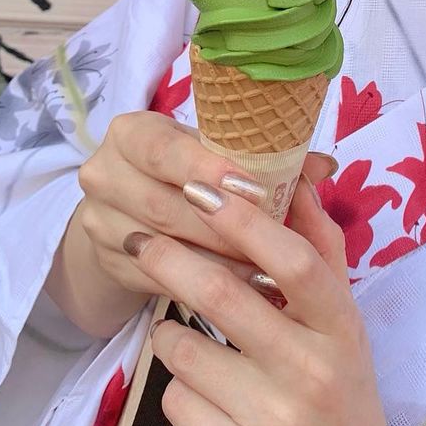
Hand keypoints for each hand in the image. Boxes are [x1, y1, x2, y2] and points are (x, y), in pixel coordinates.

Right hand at [77, 110, 337, 300]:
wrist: (125, 216)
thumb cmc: (184, 174)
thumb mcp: (212, 155)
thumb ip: (262, 156)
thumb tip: (325, 164)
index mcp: (132, 133)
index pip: (166, 150)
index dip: (209, 169)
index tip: (255, 190)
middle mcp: (104, 172)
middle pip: (166, 203)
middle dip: (224, 226)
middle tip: (274, 239)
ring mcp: (100, 222)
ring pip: (165, 246)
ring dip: (221, 261)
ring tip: (270, 271)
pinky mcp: (110, 264)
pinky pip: (159, 279)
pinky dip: (204, 284)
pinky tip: (244, 293)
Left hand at [125, 167, 424, 425]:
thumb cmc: (343, 391)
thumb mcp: (345, 325)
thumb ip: (321, 251)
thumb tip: (297, 179)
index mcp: (341, 329)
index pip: (294, 262)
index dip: (247, 221)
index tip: (206, 188)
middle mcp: (309, 372)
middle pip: (222, 296)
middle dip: (170, 259)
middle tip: (141, 238)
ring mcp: (271, 421)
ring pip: (184, 349)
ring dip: (172, 334)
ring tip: (190, 338)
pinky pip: (176, 400)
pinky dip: (180, 387)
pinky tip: (207, 393)